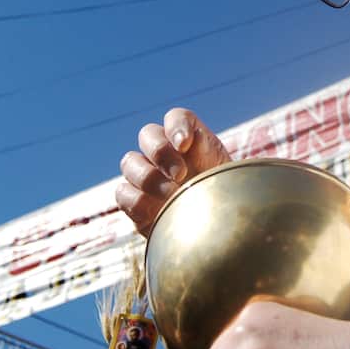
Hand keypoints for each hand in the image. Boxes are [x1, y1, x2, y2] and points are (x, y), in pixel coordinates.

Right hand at [116, 108, 230, 235]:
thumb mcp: (226, 175)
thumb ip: (211, 156)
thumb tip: (196, 138)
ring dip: (150, 179)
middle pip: (147, 134)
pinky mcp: (134, 202)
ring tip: (173, 197)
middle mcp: (162, 153)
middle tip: (181, 175)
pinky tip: (158, 211)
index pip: (176, 117)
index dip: (176, 126)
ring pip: (129, 162)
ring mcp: (145, 176)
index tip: (184, 144)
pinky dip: (138, 201)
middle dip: (161, 152)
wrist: (216, 230)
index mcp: (188, 140)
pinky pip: (123, 193)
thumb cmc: (223, 198)